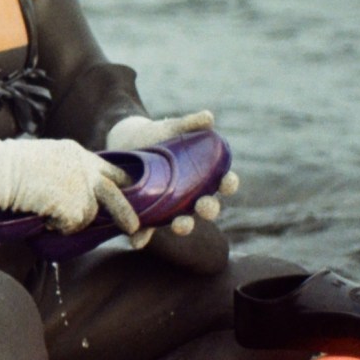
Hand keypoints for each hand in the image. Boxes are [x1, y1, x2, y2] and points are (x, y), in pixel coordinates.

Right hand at [0, 135, 139, 235]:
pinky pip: (71, 226)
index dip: (120, 184)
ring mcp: (82, 188)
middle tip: (134, 228)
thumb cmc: (12, 166)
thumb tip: (73, 190)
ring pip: (88, 215)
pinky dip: (57, 227)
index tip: (127, 195)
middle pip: (116, 194)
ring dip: (70, 220)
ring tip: (47, 213)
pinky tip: (42, 216)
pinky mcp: (74, 207)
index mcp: (79, 154)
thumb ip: (67, 170)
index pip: (110, 170)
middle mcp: (86, 169)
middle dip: (126, 213)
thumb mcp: (48, 157)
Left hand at [104, 110, 237, 245]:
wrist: (129, 143)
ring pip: (183, 221)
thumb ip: (191, 123)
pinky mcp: (149, 212)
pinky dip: (143, 237)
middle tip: (204, 206)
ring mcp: (172, 206)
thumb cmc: (160, 135)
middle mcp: (193, 195)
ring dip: (184, 225)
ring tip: (180, 225)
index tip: (227, 181)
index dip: (229, 184)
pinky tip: (137, 242)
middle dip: (209, 209)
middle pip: (208, 206)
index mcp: (205, 175)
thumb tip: (208, 117)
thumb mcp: (174, 128)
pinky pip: (148, 228)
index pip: (224, 182)